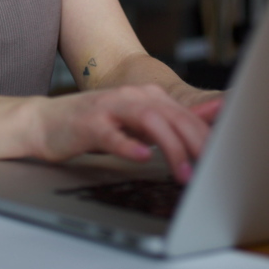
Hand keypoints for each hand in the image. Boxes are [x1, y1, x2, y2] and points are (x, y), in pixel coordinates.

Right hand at [30, 84, 215, 183]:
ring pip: (149, 120)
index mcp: (146, 96)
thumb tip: (208, 122)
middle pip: (172, 115)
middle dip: (195, 143)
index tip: (223, 159)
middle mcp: (131, 96)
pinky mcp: (89, 124)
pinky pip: (112, 134)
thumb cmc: (94, 126)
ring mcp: (109, 108)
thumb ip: (169, 122)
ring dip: (170, 147)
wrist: (45, 122)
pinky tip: (143, 158)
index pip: (185, 114)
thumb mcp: (135, 123)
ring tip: (183, 173)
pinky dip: (129, 145)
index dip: (206, 136)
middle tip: (210, 171)